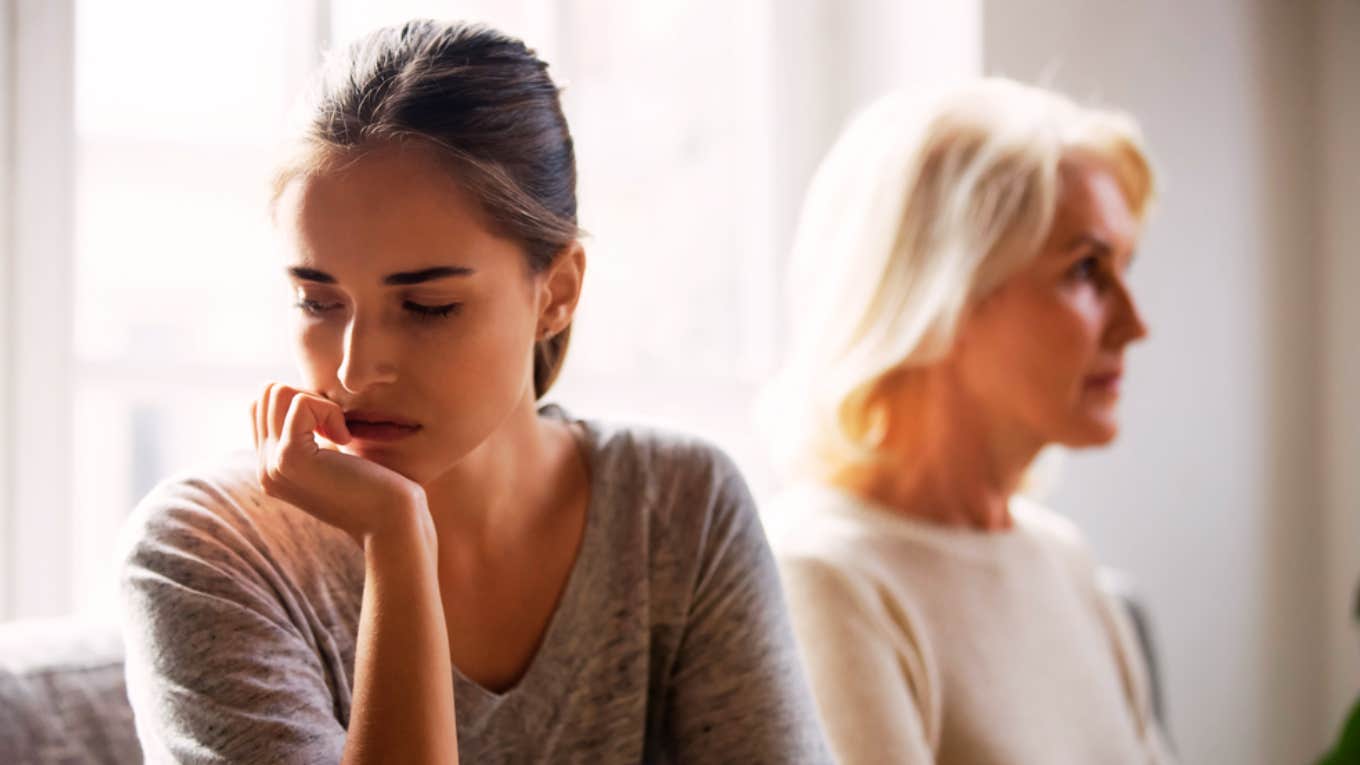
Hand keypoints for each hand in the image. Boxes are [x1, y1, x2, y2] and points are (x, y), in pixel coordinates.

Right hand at [251, 383, 429, 544]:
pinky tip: (345, 439)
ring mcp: (271, 465)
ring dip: (318, 403)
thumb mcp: (334, 458)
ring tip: (340, 434)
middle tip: (337, 429)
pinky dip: (329, 411)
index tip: (332, 429)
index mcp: (271, 468)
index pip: (262, 407)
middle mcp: (264, 468)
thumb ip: (309, 435)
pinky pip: (300, 402)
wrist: (390, 521)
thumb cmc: (375, 486)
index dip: (302, 403)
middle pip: (267, 394)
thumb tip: (297, 395)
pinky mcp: (290, 458)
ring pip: (276, 392)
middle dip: (309, 397)